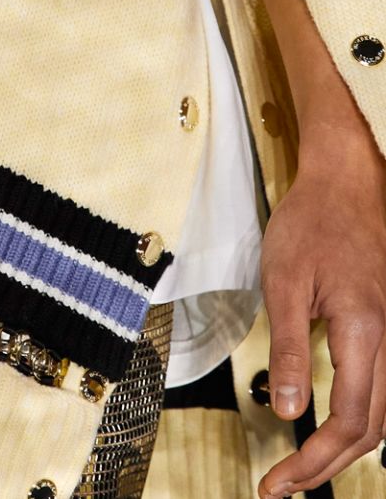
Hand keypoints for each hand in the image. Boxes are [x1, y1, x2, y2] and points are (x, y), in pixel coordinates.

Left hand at [256, 122, 385, 497]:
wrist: (345, 183)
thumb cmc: (311, 223)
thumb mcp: (284, 282)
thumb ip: (291, 349)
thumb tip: (289, 412)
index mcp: (365, 329)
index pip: (350, 419)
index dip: (315, 459)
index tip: (278, 482)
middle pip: (373, 428)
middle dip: (328, 464)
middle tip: (284, 486)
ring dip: (348, 447)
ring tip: (305, 466)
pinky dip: (366, 420)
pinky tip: (339, 429)